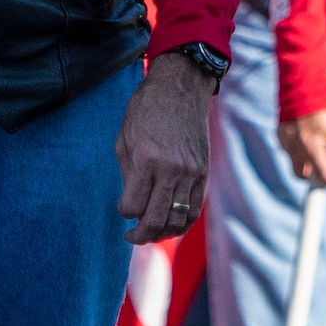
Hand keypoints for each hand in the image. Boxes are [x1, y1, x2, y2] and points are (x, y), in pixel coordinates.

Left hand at [115, 51, 214, 243]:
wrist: (179, 89)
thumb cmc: (146, 111)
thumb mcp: (124, 138)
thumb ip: (127, 175)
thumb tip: (130, 205)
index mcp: (146, 160)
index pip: (133, 206)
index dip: (124, 212)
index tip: (123, 207)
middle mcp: (171, 169)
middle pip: (156, 220)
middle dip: (141, 235)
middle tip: (132, 236)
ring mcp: (190, 173)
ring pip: (178, 220)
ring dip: (162, 234)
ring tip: (151, 233)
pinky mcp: (203, 173)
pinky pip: (194, 209)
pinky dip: (182, 223)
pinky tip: (170, 224)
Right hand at [278, 107, 325, 187]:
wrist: (302, 87)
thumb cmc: (325, 109)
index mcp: (312, 147)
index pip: (322, 175)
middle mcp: (296, 148)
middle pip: (306, 176)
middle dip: (318, 177)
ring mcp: (285, 143)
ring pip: (296, 166)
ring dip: (307, 165)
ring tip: (317, 150)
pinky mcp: (280, 136)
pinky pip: (290, 152)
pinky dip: (298, 151)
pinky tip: (306, 138)